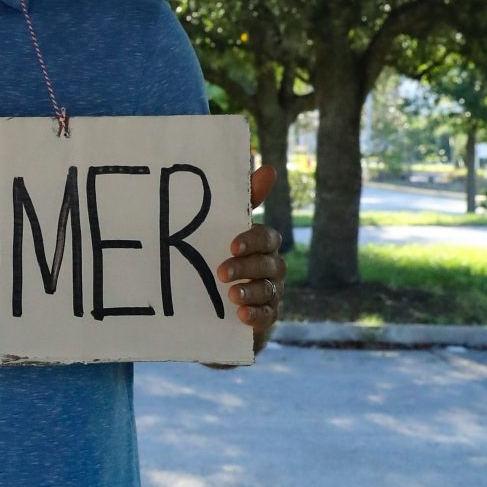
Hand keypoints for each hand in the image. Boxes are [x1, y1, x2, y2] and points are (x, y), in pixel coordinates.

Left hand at [213, 161, 285, 360]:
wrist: (214, 305)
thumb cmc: (223, 258)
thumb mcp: (224, 231)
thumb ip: (244, 202)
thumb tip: (267, 168)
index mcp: (263, 246)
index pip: (268, 238)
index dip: (253, 241)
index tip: (232, 245)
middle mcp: (272, 268)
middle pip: (270, 264)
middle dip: (247, 267)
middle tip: (222, 272)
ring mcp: (271, 293)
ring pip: (269, 290)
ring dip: (250, 291)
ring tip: (231, 294)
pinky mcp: (266, 318)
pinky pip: (268, 316)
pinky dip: (256, 315)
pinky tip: (241, 314)